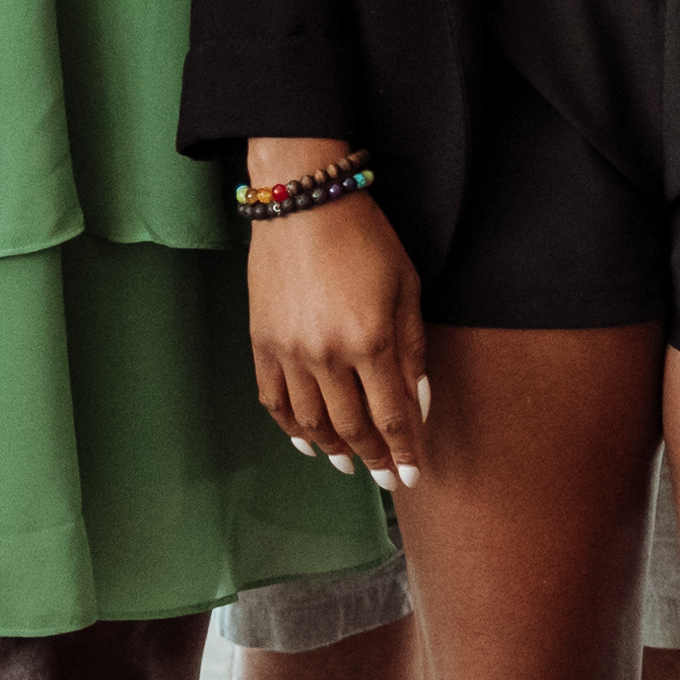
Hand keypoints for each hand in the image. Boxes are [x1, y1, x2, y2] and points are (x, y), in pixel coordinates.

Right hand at [239, 164, 426, 482]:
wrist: (303, 201)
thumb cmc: (365, 237)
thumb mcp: (406, 286)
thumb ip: (413, 349)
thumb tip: (418, 402)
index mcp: (370, 340)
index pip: (391, 417)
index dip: (404, 451)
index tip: (412, 474)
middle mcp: (327, 354)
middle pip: (351, 427)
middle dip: (373, 458)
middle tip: (384, 477)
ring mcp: (289, 351)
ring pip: (310, 422)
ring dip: (331, 449)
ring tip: (348, 462)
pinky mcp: (262, 342)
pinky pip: (274, 400)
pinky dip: (289, 427)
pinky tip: (305, 440)